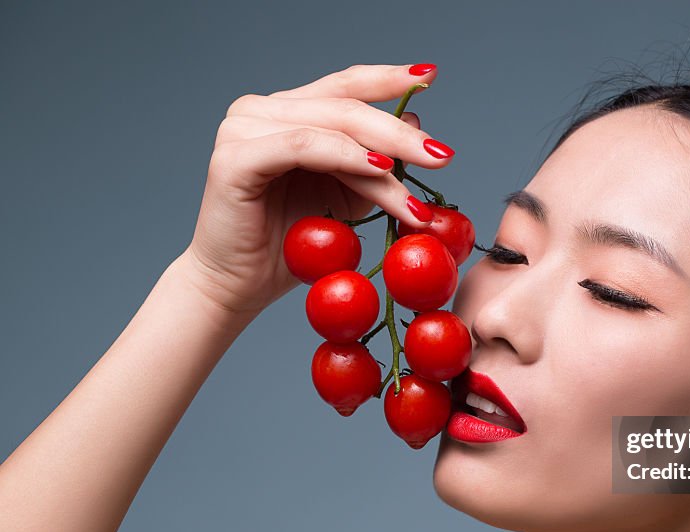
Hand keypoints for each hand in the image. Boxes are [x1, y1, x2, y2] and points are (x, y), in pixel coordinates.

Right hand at [182, 63, 452, 317]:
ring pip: (332, 128)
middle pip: (345, 106)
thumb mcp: (348, 198)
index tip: (429, 76)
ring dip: (385, 155)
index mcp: (287, 112)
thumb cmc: (291, 246)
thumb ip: (376, 163)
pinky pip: (304, 148)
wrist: (241, 287)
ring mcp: (244, 129)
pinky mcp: (236, 158)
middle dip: (400, 132)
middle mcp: (261, 111)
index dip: (388, 79)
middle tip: (442, 156)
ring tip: (422, 182)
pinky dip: (346, 157)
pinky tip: (381, 172)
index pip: (344, 85)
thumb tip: (418, 126)